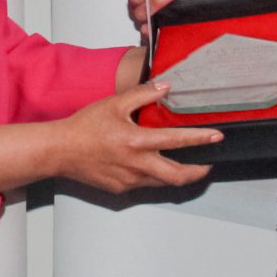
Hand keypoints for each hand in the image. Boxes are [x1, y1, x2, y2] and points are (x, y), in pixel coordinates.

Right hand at [50, 81, 217, 192]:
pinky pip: (143, 185)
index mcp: (137, 142)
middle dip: (197, 172)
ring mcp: (129, 180)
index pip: (177, 141)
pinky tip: (150, 167)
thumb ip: (143, 94)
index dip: (200, 139)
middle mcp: (136, 165)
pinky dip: (153, 177)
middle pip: (178, 176)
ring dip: (176, 175)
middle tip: (207, 165)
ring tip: (184, 167)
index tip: (216, 138)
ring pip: (162, 183)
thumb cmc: (83, 128)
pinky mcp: (121, 189)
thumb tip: (165, 87)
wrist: (59, 151)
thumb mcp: (114, 104)